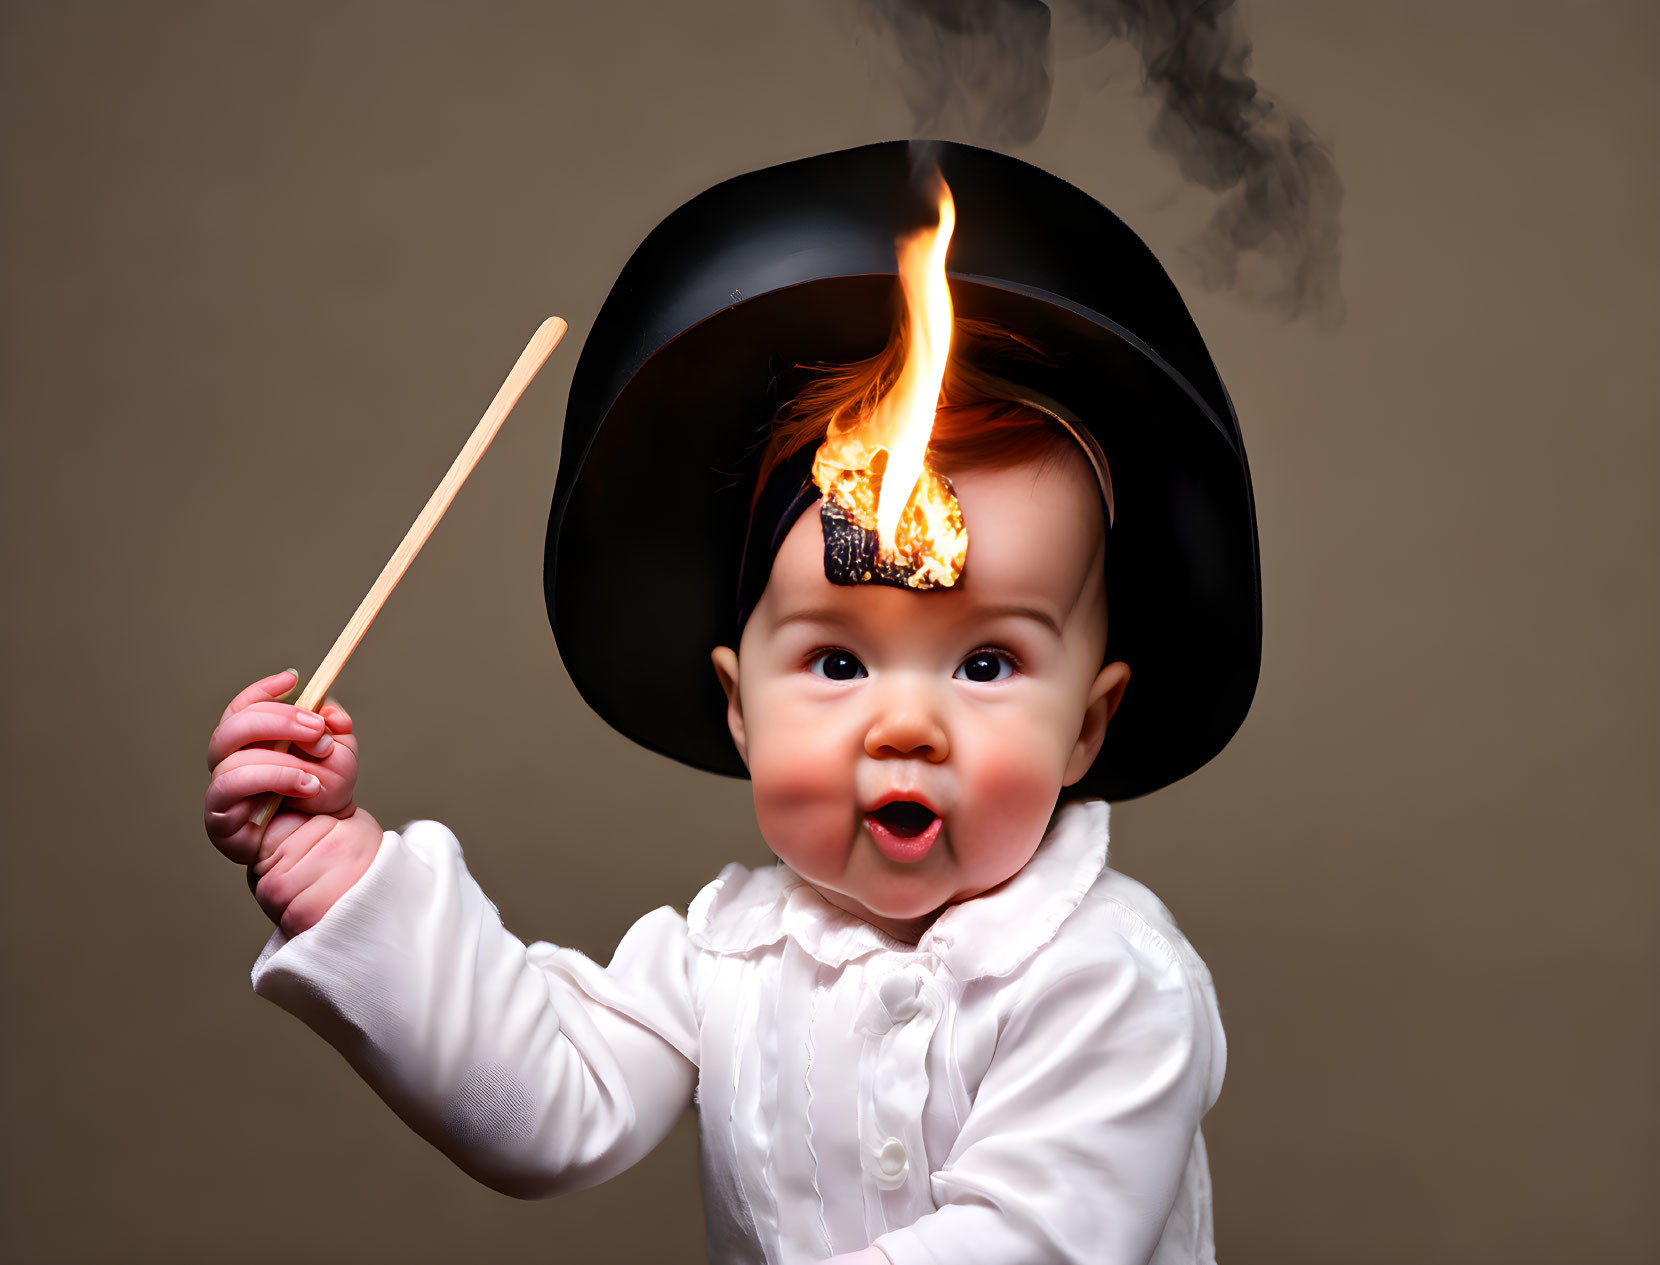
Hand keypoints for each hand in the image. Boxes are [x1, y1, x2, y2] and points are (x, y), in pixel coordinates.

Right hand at [205, 669, 382, 936]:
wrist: (329, 845)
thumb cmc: (325, 798)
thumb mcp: (339, 753)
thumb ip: (332, 724)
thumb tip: (325, 708)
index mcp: (252, 745)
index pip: (241, 709)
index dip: (261, 691)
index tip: (293, 678)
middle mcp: (230, 766)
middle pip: (233, 727)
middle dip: (279, 721)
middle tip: (317, 729)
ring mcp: (223, 795)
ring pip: (234, 759)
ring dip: (283, 760)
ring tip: (317, 775)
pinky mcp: (220, 823)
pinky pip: (231, 788)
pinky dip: (275, 779)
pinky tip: (306, 788)